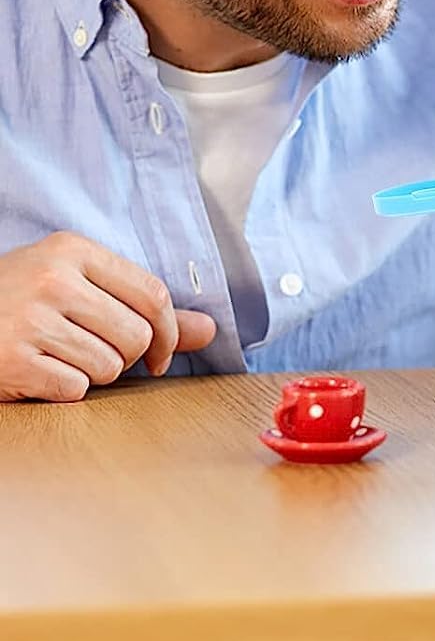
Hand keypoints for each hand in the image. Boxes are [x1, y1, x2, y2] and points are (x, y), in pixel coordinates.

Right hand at [0, 233, 217, 401]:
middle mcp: (52, 280)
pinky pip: (75, 388)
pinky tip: (42, 373)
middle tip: (99, 354)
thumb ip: (145, 306)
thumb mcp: (78, 285)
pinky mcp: (13, 362)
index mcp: (73, 251)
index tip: (160, 353)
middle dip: (128, 357)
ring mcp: (29, 320)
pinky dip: (65, 390)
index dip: (169, 332)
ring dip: (95, 374)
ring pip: (109, 366)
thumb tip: (210, 331)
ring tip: (63, 358)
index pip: (153, 294)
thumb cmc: (20, 301)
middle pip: (137, 335)